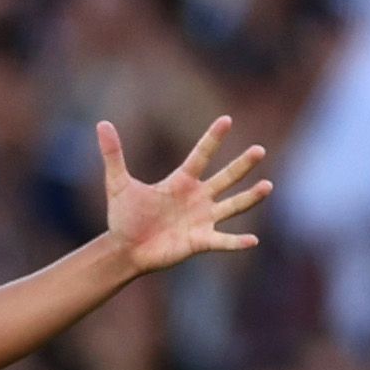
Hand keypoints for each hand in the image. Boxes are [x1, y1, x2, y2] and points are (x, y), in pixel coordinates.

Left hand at [100, 116, 270, 276]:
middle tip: (259, 150)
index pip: (201, 155)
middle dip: (242, 165)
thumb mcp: (118, 184)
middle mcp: (197, 197)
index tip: (226, 119)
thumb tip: (102, 123)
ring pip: (232, 206)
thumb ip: (113, 154)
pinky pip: (222, 241)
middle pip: (225, 178)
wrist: (124, 249)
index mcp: (181, 181)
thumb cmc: (124, 217)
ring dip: (250, 197)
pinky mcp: (200, 241)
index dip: (212, 138)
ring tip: (267, 186)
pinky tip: (252, 240)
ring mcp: (202, 219)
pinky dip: (236, 242)